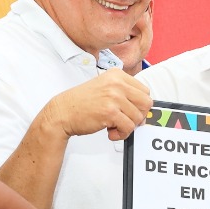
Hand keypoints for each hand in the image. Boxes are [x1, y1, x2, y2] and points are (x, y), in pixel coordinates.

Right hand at [38, 71, 152, 140]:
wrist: (63, 112)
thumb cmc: (82, 103)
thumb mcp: (104, 88)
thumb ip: (123, 94)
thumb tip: (143, 110)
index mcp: (117, 75)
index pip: (144, 91)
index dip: (140, 105)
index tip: (131, 111)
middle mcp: (117, 83)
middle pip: (146, 103)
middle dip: (138, 116)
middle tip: (125, 120)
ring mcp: (114, 97)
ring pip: (138, 118)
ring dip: (127, 127)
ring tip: (113, 126)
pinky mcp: (110, 112)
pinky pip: (128, 128)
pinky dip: (121, 134)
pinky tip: (110, 132)